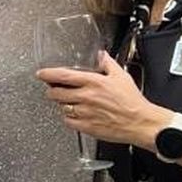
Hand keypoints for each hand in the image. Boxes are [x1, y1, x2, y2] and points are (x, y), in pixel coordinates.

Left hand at [36, 52, 165, 147]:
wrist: (141, 123)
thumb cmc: (133, 102)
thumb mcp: (121, 76)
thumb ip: (107, 64)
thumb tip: (101, 55)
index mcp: (94, 83)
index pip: (63, 76)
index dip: (48, 74)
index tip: (41, 74)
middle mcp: (86, 97)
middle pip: (56, 93)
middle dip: (52, 90)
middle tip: (55, 89)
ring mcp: (85, 113)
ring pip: (61, 107)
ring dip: (62, 104)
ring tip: (69, 101)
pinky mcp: (86, 126)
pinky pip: (68, 121)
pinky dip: (69, 117)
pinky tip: (76, 114)